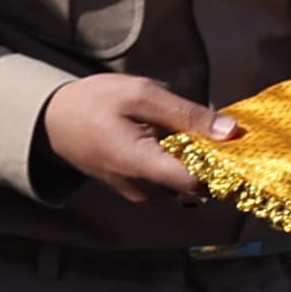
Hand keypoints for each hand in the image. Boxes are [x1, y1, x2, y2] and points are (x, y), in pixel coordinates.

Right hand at [39, 71, 237, 197]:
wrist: (55, 122)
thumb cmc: (96, 102)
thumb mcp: (141, 94)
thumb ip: (186, 114)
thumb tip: (231, 131)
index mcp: (142, 165)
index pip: (200, 182)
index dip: (223, 163)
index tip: (235, 140)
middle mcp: (146, 192)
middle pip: (199, 186)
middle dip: (211, 160)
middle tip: (210, 127)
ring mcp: (143, 197)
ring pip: (188, 187)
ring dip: (196, 163)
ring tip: (185, 132)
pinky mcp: (142, 195)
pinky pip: (174, 186)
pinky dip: (181, 167)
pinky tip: (172, 143)